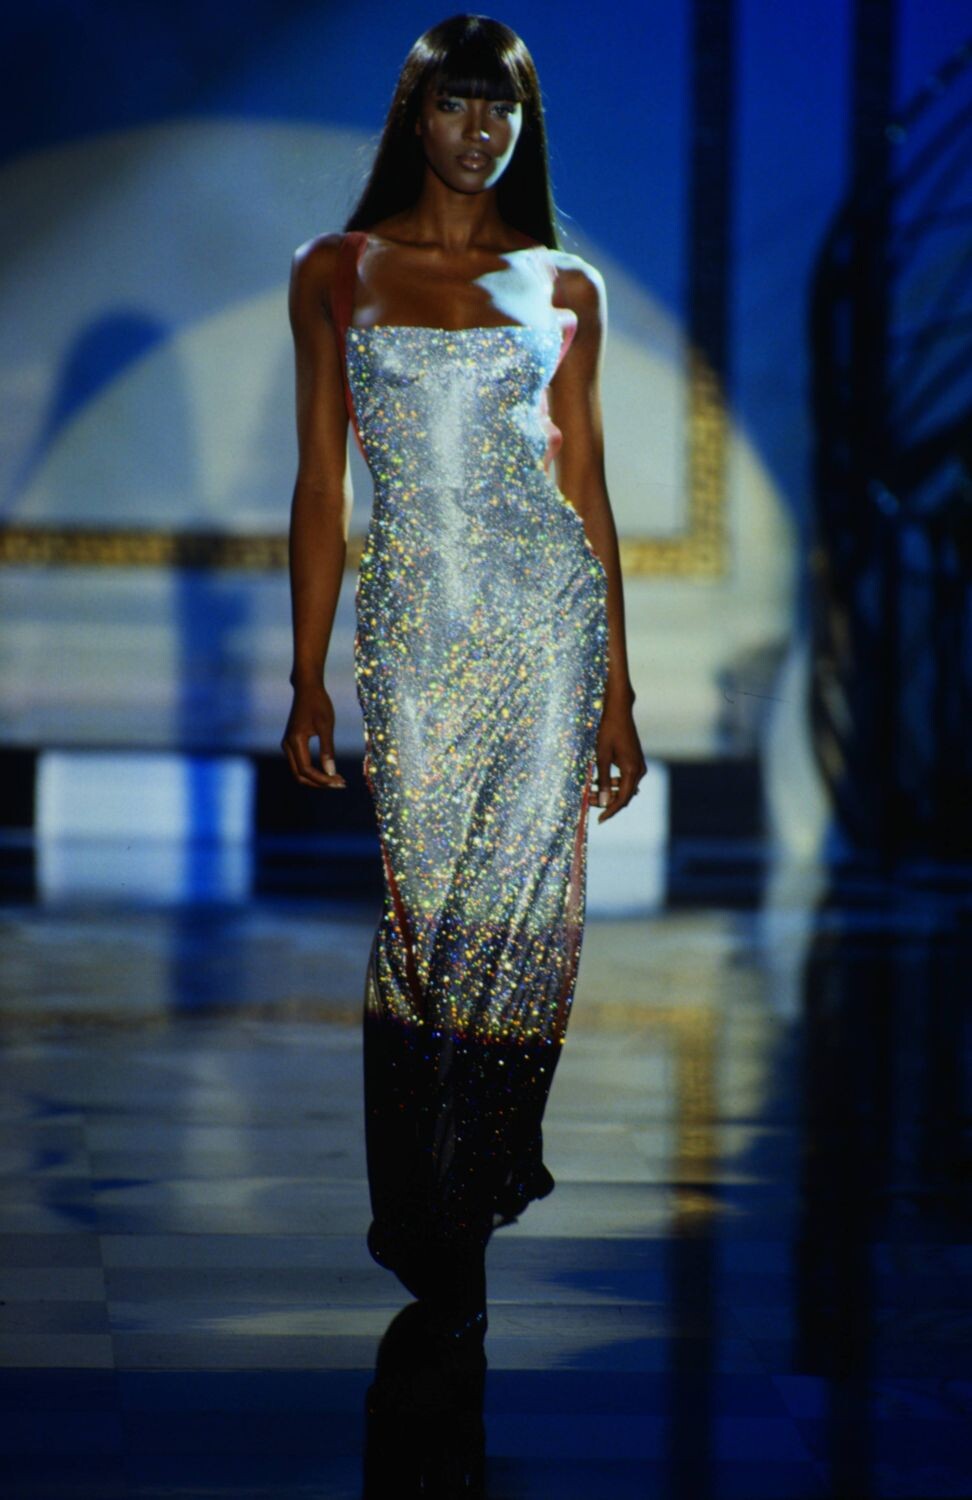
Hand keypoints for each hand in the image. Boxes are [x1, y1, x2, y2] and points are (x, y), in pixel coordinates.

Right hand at [281, 681, 346, 788]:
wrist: (307, 688)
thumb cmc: (319, 703)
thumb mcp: (326, 726)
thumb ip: (328, 749)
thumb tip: (331, 773)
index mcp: (295, 741)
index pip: (306, 770)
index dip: (323, 779)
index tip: (340, 782)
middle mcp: (287, 745)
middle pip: (300, 775)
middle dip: (320, 783)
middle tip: (340, 783)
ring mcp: (288, 744)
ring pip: (299, 772)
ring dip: (317, 778)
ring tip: (337, 779)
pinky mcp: (292, 743)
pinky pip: (300, 764)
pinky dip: (313, 771)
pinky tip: (329, 770)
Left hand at [594, 700, 645, 823]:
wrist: (618, 710)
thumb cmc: (607, 731)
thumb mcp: (601, 756)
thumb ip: (603, 780)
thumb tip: (604, 802)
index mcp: (632, 770)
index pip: (623, 799)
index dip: (610, 811)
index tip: (599, 819)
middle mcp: (639, 770)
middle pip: (625, 795)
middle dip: (607, 801)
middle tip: (588, 801)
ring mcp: (639, 765)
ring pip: (625, 787)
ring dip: (610, 792)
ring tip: (591, 792)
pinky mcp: (635, 760)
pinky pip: (626, 778)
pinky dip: (614, 783)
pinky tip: (600, 781)